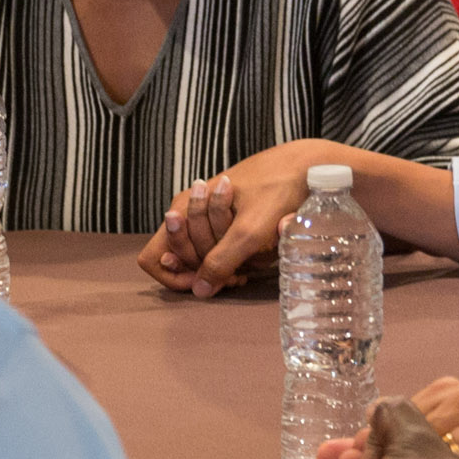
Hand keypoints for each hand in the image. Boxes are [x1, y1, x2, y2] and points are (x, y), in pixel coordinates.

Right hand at [134, 142, 337, 296]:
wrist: (305, 167)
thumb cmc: (275, 190)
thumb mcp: (248, 230)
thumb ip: (221, 260)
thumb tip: (199, 291)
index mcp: (182, 210)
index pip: (153, 259)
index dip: (174, 275)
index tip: (203, 279)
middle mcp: (189, 215)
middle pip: (180, 261)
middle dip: (204, 271)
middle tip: (236, 270)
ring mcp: (208, 219)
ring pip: (203, 259)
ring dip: (224, 266)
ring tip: (250, 260)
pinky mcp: (228, 223)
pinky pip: (222, 252)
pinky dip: (237, 259)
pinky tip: (256, 255)